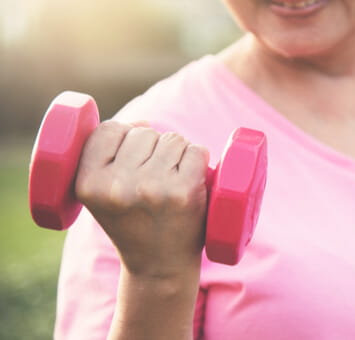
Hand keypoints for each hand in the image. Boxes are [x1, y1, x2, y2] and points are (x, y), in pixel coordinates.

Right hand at [75, 121, 209, 278]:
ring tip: (172, 182)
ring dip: (178, 154)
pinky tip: (192, 182)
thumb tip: (142, 122)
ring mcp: (151, 188)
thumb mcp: (103, 193)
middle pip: (145, 132)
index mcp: (88, 183)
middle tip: (154, 181)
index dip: (125, 137)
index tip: (131, 161)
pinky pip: (197, 151)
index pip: (109, 130)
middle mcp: (117, 186)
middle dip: (154, 149)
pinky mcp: (183, 192)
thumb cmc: (134, 224)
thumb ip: (111, 154)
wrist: (158, 268)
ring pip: (173, 139)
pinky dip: (199, 161)